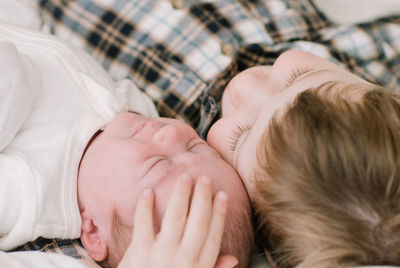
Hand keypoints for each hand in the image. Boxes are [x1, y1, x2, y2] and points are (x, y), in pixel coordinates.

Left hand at [118, 173, 237, 267]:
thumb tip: (232, 258)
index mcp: (199, 266)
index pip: (213, 234)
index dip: (219, 213)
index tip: (222, 195)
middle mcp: (184, 258)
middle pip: (198, 221)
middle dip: (203, 197)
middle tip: (204, 178)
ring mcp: (162, 254)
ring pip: (176, 217)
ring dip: (181, 194)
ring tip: (184, 176)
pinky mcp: (139, 252)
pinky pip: (143, 224)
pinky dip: (145, 207)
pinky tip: (148, 191)